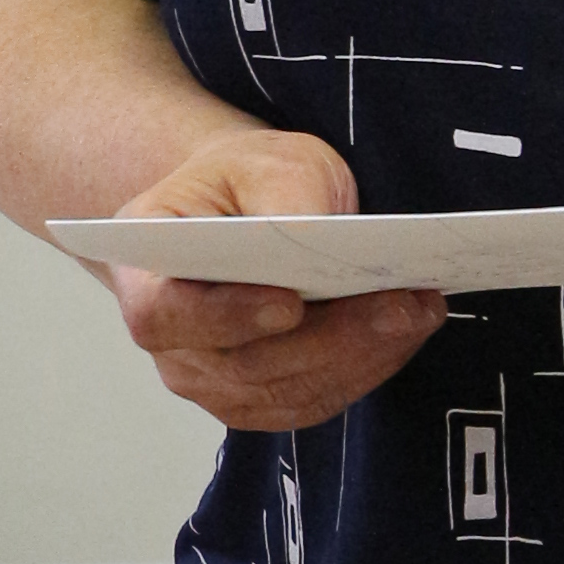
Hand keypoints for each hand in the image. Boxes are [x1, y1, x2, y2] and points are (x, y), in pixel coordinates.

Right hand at [105, 128, 445, 432]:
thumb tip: (319, 238)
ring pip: (284, 390)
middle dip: (331, 338)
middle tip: (400, 306)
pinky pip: (309, 400)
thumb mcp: (268, 164)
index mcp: (144, 269)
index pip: (166, 313)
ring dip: (360, 358)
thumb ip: (285, 199)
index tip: (291, 304)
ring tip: (419, 313)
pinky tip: (405, 333)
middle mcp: (168, 340)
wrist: (245, 208)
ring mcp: (209, 379)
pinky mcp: (257, 398)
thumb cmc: (246, 181)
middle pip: (242, 364)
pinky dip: (364, 370)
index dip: (226, 316)